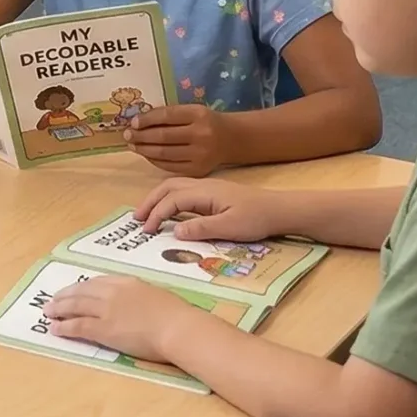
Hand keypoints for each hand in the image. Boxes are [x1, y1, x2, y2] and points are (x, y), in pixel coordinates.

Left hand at [44, 275, 196, 362]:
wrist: (177, 327)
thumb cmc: (176, 314)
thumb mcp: (156, 295)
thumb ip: (141, 297)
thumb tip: (138, 303)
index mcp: (127, 282)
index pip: (98, 282)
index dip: (83, 287)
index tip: (75, 290)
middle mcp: (112, 292)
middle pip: (82, 291)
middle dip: (65, 295)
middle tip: (53, 299)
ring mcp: (106, 310)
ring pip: (75, 306)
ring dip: (59, 309)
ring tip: (48, 312)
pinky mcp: (103, 329)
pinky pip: (77, 326)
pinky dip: (64, 327)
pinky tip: (55, 329)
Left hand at [124, 103, 231, 175]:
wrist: (232, 139)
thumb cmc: (206, 121)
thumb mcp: (192, 111)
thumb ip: (170, 115)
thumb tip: (138, 122)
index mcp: (198, 114)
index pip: (166, 116)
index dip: (146, 120)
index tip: (133, 122)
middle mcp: (201, 135)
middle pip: (163, 137)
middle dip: (141, 136)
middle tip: (127, 135)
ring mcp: (200, 155)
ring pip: (164, 153)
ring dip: (144, 149)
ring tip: (133, 145)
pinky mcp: (198, 170)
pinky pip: (170, 166)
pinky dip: (155, 160)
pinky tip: (146, 154)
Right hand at [134, 177, 285, 241]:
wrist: (280, 209)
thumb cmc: (257, 219)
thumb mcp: (230, 228)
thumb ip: (201, 229)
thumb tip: (174, 231)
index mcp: (205, 192)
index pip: (172, 200)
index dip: (157, 214)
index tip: (146, 231)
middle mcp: (203, 185)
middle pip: (168, 186)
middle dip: (150, 201)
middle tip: (137, 219)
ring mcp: (208, 188)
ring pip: (175, 186)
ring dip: (158, 198)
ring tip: (147, 215)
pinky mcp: (214, 194)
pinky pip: (184, 191)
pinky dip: (169, 199)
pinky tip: (169, 212)